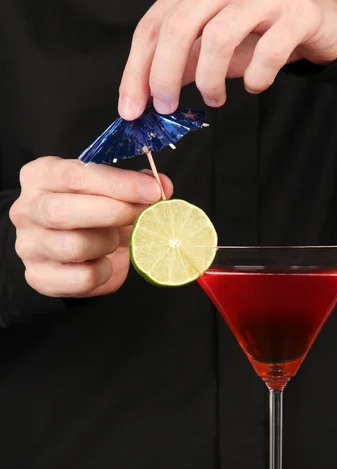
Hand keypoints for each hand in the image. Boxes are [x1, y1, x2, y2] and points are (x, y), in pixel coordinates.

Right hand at [9, 157, 172, 297]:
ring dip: (107, 243)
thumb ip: (136, 185)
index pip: (75, 175)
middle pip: (64, 212)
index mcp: (40, 176)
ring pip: (74, 247)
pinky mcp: (39, 277)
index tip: (153, 190)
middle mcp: (26, 209)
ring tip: (114, 239)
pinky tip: (105, 262)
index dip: (118, 183)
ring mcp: (29, 246)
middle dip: (114, 213)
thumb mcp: (110, 192)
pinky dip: (103, 271)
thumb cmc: (90, 213)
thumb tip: (163, 184)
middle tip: (143, 214)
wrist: (70, 252)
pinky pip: (82, 278)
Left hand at [118, 0, 336, 119]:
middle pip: (179, 25)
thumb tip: (146, 95)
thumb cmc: (260, 31)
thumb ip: (182, 61)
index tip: (131, 108)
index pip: (154, 25)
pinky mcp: (299, 13)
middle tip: (165, 108)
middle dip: (164, 75)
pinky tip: (255, 86)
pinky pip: (269, 51)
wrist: (318, 20)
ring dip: (210, 80)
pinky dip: (257, 77)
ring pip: (219, 36)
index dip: (137, 69)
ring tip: (215, 100)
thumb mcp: (212, 45)